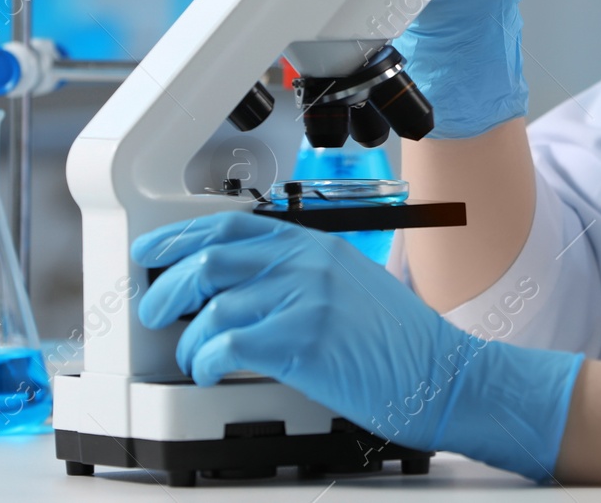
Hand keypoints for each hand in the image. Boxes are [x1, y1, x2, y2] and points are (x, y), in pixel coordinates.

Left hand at [132, 211, 582, 480]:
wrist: (446, 375)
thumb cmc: (402, 345)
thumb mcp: (351, 286)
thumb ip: (301, 277)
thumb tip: (240, 289)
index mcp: (317, 247)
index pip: (233, 225)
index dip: (181, 235)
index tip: (154, 251)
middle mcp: (308, 265)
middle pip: (212, 258)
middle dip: (168, 286)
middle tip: (154, 310)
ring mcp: (307, 299)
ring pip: (214, 305)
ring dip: (189, 338)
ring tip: (192, 357)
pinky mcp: (304, 341)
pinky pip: (228, 344)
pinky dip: (206, 360)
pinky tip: (211, 372)